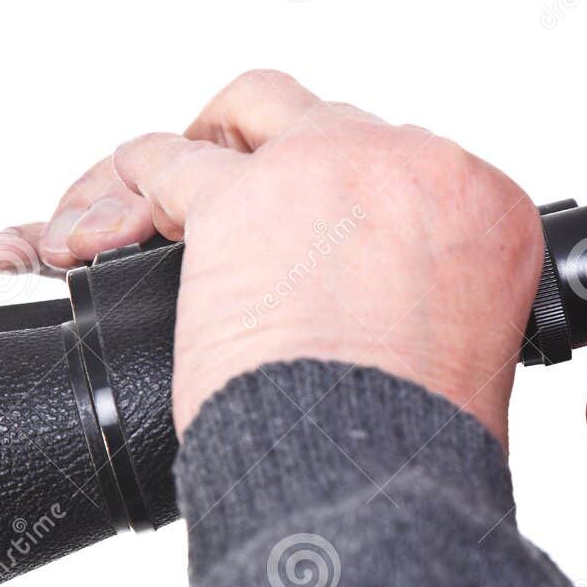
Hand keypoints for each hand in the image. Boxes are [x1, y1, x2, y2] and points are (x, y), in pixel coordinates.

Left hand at [0, 71, 541, 443]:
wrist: (374, 479)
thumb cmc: (417, 439)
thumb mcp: (469, 341)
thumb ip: (434, 288)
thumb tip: (378, 292)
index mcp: (486, 204)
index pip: (409, 165)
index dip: (355, 196)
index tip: (324, 232)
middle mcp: (416, 164)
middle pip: (333, 125)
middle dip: (282, 161)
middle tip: (245, 203)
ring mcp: (326, 168)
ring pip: (253, 108)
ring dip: (210, 141)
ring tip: (169, 191)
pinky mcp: (236, 199)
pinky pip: (164, 162)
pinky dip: (125, 189)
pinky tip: (101, 226)